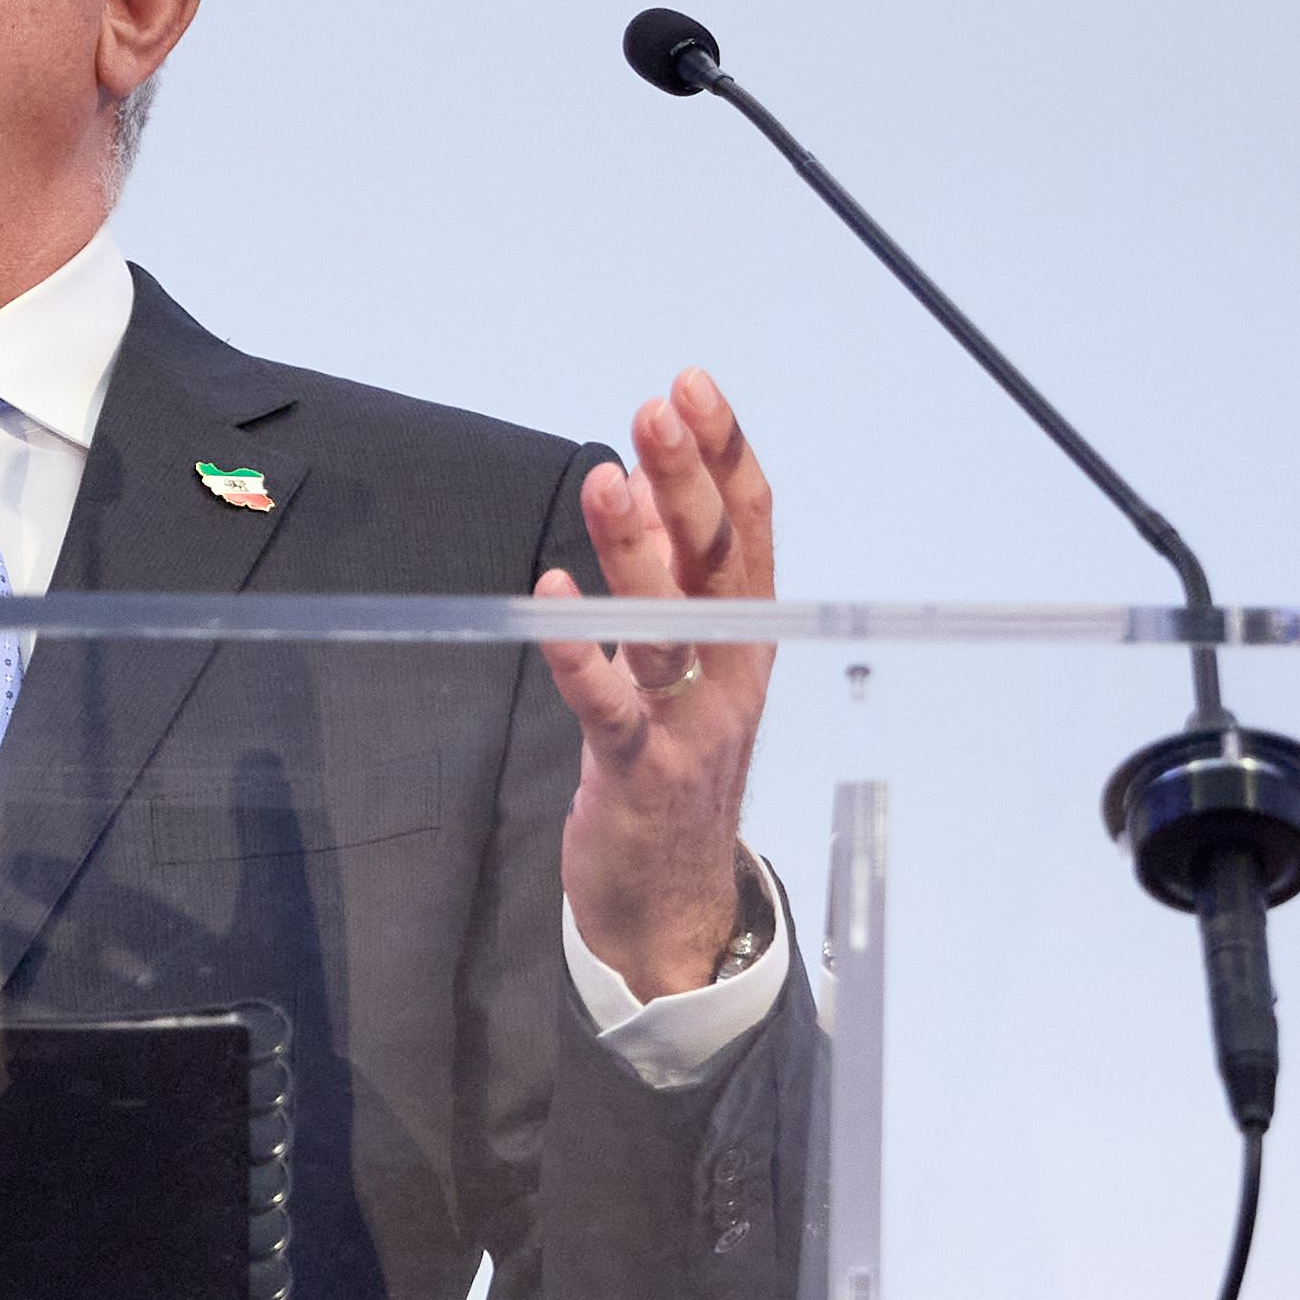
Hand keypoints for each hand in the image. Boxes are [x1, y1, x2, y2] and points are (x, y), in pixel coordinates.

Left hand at [533, 369, 775, 999]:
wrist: (678, 911)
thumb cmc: (676, 781)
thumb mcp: (690, 677)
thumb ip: (676, 597)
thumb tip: (648, 500)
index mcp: (746, 644)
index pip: (748, 532)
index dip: (723, 456)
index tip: (694, 388)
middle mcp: (730, 674)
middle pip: (718, 562)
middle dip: (688, 480)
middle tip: (658, 409)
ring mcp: (689, 725)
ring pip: (669, 622)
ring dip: (641, 549)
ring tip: (610, 479)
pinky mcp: (638, 773)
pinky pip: (611, 704)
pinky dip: (581, 650)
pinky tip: (551, 594)